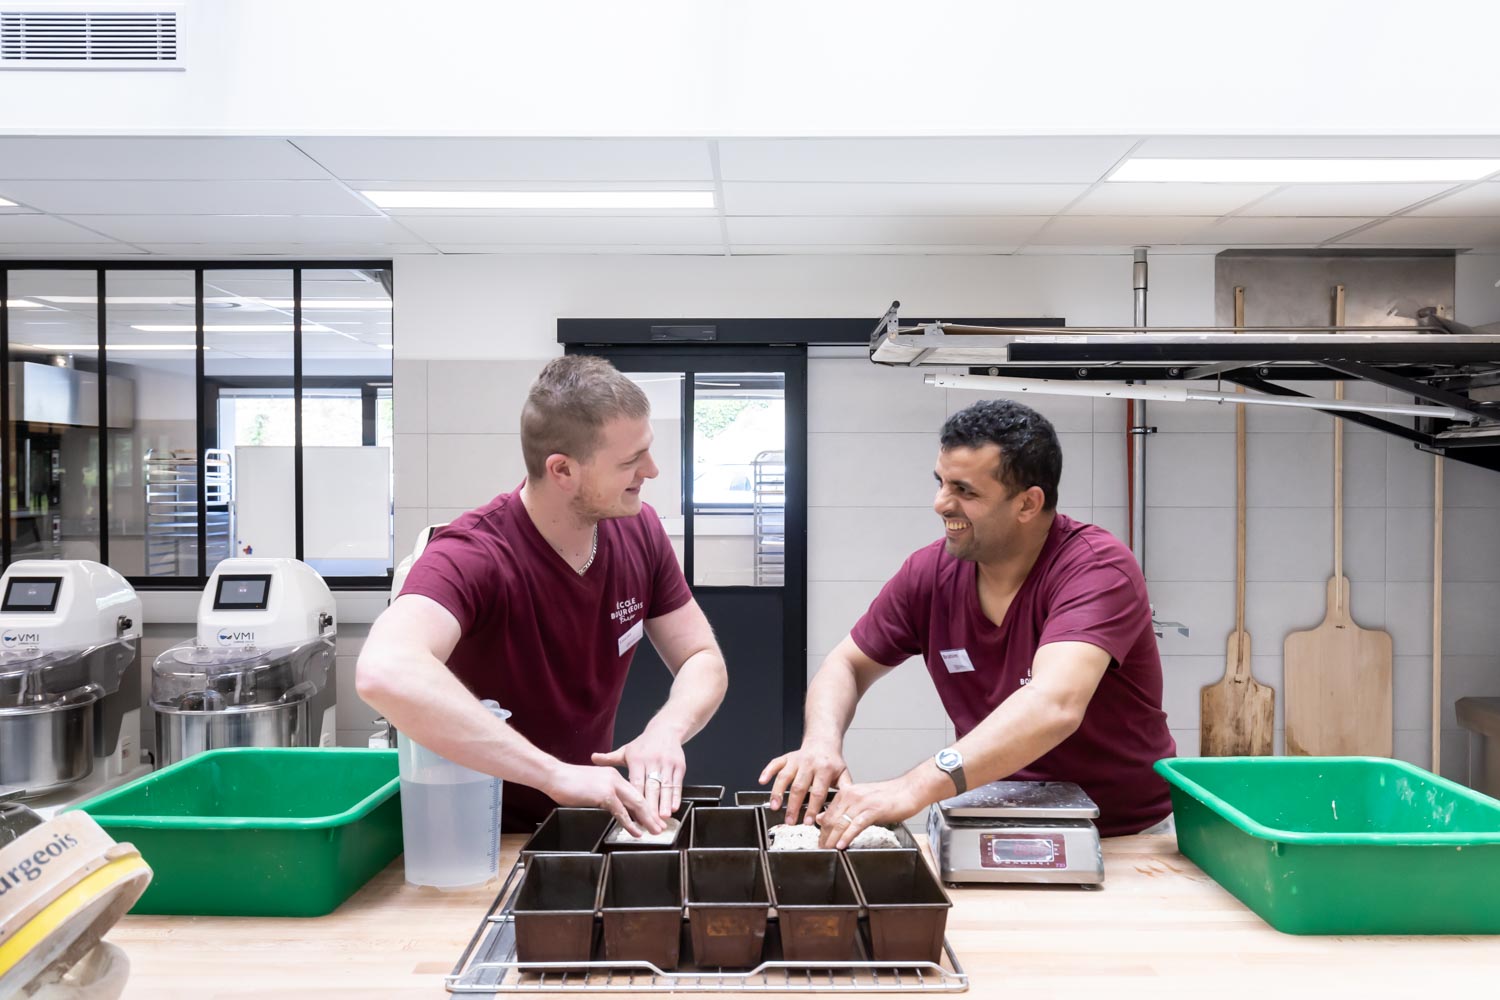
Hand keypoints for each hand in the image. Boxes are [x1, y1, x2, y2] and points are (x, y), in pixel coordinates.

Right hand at [548, 762, 664, 836]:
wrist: (555, 776)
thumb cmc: (568, 782)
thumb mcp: (592, 786)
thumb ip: (604, 794)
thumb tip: (612, 807)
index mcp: (614, 775)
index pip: (635, 792)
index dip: (646, 805)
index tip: (653, 816)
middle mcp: (616, 778)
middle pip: (640, 798)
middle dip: (652, 814)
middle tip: (661, 825)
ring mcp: (611, 785)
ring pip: (635, 804)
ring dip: (647, 819)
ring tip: (655, 831)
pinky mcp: (604, 794)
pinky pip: (621, 812)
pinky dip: (630, 823)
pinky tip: (636, 832)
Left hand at [592, 722, 686, 819]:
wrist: (666, 729)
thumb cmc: (644, 744)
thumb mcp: (626, 750)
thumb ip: (610, 758)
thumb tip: (593, 757)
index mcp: (638, 760)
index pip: (636, 783)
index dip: (635, 799)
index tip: (633, 814)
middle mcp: (653, 762)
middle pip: (652, 787)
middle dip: (651, 806)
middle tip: (650, 822)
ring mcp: (667, 764)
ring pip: (665, 787)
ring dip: (665, 803)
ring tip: (663, 817)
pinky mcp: (679, 766)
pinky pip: (677, 783)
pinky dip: (676, 796)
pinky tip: (674, 807)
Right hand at [759, 740, 851, 826]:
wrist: (823, 742)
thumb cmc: (832, 761)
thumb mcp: (843, 774)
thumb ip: (845, 790)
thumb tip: (846, 808)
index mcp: (825, 769)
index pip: (818, 793)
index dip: (812, 808)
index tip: (808, 822)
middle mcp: (809, 764)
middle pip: (799, 787)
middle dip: (793, 806)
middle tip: (789, 821)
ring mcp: (796, 760)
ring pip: (785, 777)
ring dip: (778, 793)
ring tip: (775, 807)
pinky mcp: (786, 757)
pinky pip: (775, 763)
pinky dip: (767, 771)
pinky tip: (762, 781)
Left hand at [816, 778, 919, 848]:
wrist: (910, 789)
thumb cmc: (889, 796)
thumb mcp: (863, 799)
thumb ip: (844, 808)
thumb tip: (824, 817)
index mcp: (848, 792)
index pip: (828, 812)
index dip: (821, 829)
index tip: (820, 840)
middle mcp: (852, 795)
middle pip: (831, 818)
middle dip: (824, 836)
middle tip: (821, 848)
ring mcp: (862, 802)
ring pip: (841, 822)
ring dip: (832, 839)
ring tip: (828, 850)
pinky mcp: (873, 810)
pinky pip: (856, 825)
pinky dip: (847, 836)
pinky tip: (841, 845)